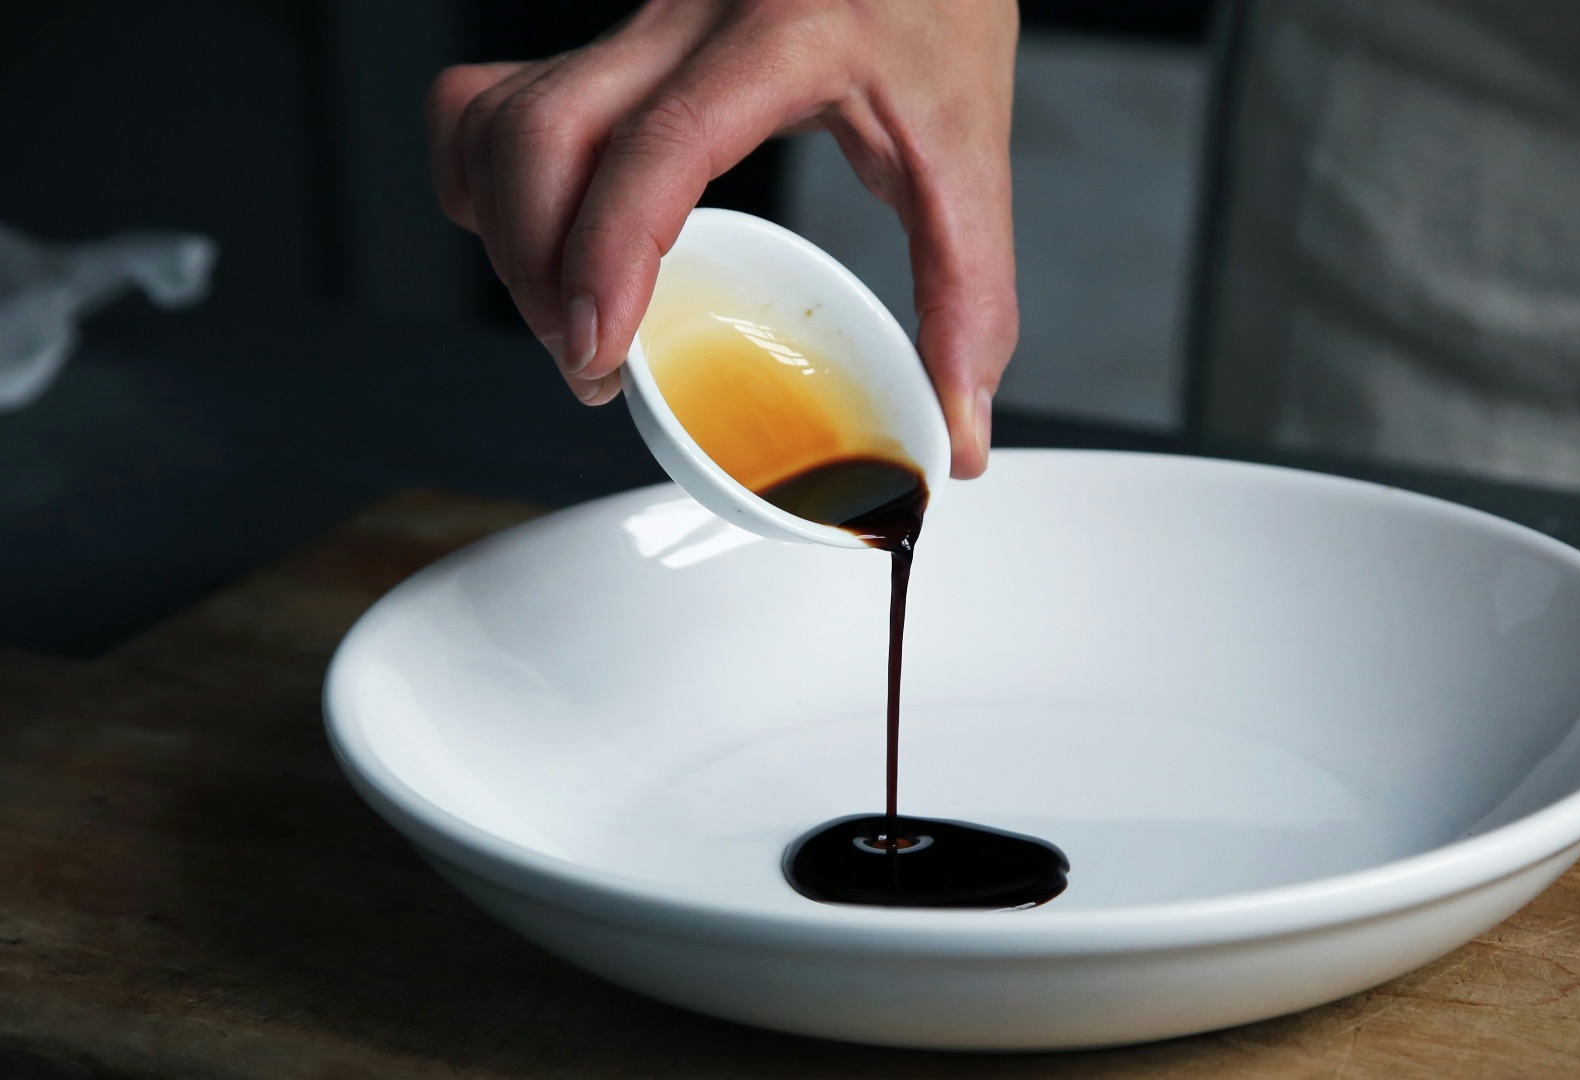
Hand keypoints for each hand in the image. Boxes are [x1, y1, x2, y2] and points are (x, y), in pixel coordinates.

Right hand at [427, 0, 1018, 477]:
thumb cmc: (940, 14)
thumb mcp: (971, 153)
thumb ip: (971, 299)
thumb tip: (957, 430)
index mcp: (785, 38)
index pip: (661, 144)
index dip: (610, 253)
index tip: (599, 346)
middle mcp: (689, 18)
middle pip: (543, 133)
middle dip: (540, 270)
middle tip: (594, 362)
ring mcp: (638, 25)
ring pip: (502, 117)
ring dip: (510, 235)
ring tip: (569, 317)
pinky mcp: (613, 42)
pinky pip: (494, 100)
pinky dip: (489, 180)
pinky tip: (538, 238)